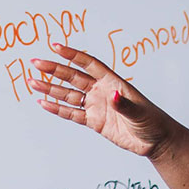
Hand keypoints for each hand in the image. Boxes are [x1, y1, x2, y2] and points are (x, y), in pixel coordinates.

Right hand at [29, 44, 174, 157]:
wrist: (155, 141)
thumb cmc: (152, 122)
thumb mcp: (140, 112)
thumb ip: (124, 104)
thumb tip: (112, 96)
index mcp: (113, 82)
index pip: (89, 64)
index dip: (72, 55)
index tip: (56, 47)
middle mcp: (101, 91)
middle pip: (73, 77)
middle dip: (54, 70)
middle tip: (36, 63)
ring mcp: (96, 106)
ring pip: (68, 95)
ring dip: (50, 89)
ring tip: (33, 82)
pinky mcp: (94, 122)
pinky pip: (72, 113)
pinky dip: (57, 109)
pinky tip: (44, 103)